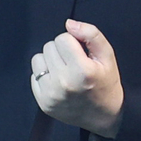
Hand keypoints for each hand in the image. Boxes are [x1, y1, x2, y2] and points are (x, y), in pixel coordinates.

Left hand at [31, 19, 123, 137]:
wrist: (105, 117)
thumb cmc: (106, 84)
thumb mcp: (107, 56)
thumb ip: (91, 34)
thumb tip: (68, 24)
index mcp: (82, 71)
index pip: (62, 38)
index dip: (73, 42)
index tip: (81, 53)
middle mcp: (64, 83)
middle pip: (49, 46)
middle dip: (61, 50)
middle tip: (73, 63)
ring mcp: (51, 95)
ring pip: (37, 59)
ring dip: (50, 61)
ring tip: (64, 71)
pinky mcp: (43, 103)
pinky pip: (33, 75)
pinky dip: (44, 75)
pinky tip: (58, 82)